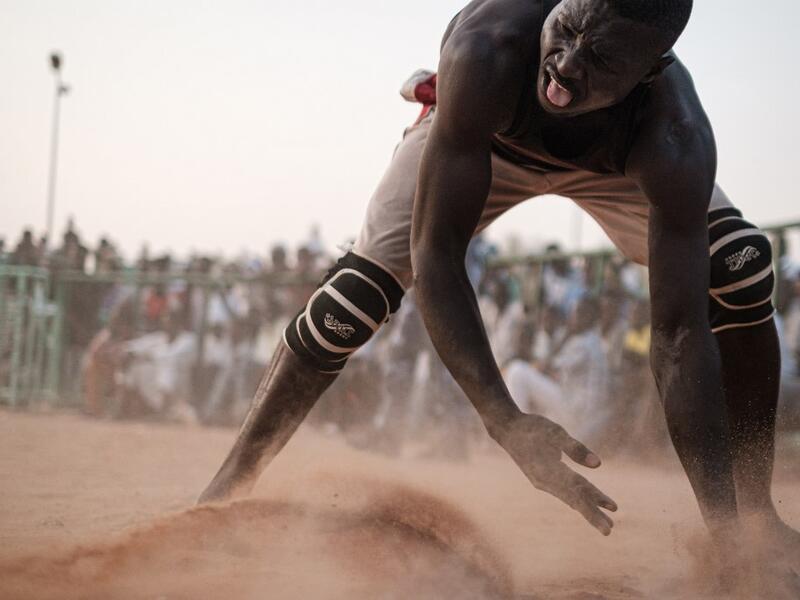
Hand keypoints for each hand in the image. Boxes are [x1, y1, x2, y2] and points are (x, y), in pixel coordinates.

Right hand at [494, 412, 617, 534]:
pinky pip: (563, 491)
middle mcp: (545, 482)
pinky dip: (578, 496)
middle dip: (592, 514)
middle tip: (609, 530)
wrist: (507, 429)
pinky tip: (588, 501)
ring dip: (588, 507)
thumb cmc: (532, 428)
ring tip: (607, 520)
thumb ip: (576, 449)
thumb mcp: (555, 433)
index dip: (593, 506)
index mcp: (549, 472)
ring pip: (570, 496)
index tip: (608, 523)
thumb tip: (598, 465)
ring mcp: (542, 482)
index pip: (576, 492)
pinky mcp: (542, 478)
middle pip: (574, 499)